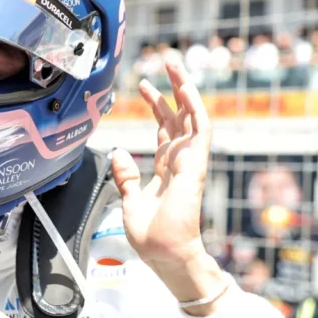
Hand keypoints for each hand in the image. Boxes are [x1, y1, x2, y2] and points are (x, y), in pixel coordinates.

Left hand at [111, 62, 225, 314]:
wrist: (164, 254)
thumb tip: (119, 152)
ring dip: (184, 90)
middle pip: (178, 117)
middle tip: (165, 63)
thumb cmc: (151, 236)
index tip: (147, 87)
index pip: (164, 130)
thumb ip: (126, 175)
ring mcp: (190, 162)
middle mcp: (180, 161)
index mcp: (165, 169)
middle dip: (172, 90)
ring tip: (175, 65)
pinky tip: (186, 89)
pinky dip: (194, 109)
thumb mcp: (129, 199)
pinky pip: (198, 131)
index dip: (157, 107)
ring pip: (190, 117)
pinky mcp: (195, 166)